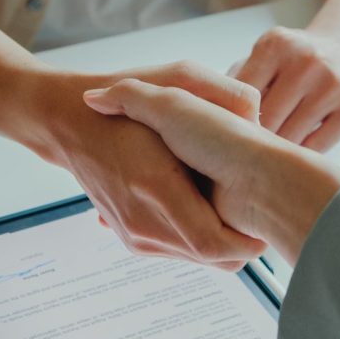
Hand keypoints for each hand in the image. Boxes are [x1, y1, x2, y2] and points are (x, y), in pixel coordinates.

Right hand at [22, 62, 268, 269]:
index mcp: (157, 184)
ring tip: (242, 212)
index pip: (212, 242)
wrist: (70, 125)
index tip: (268, 225)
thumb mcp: (176, 79)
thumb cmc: (128, 101)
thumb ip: (218, 91)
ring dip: (226, 243)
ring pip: (199, 259)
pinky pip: (179, 253)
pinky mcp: (132, 239)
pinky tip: (212, 212)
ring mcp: (135, 233)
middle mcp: (143, 219)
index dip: (247, 242)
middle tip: (265, 220)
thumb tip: (256, 110)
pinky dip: (201, 240)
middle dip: (245, 245)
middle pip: (212, 258)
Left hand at [233, 25, 339, 151]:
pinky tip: (296, 155)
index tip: (226, 139)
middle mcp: (307, 61)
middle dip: (253, 141)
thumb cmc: (299, 59)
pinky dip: (304, 155)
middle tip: (244, 158)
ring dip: (277, 152)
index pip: (242, 98)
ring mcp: (334, 84)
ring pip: (291, 136)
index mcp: (276, 45)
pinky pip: (319, 145)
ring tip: (266, 162)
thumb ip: (237, 80)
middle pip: (266, 120)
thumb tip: (210, 116)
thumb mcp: (268, 55)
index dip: (231, 122)